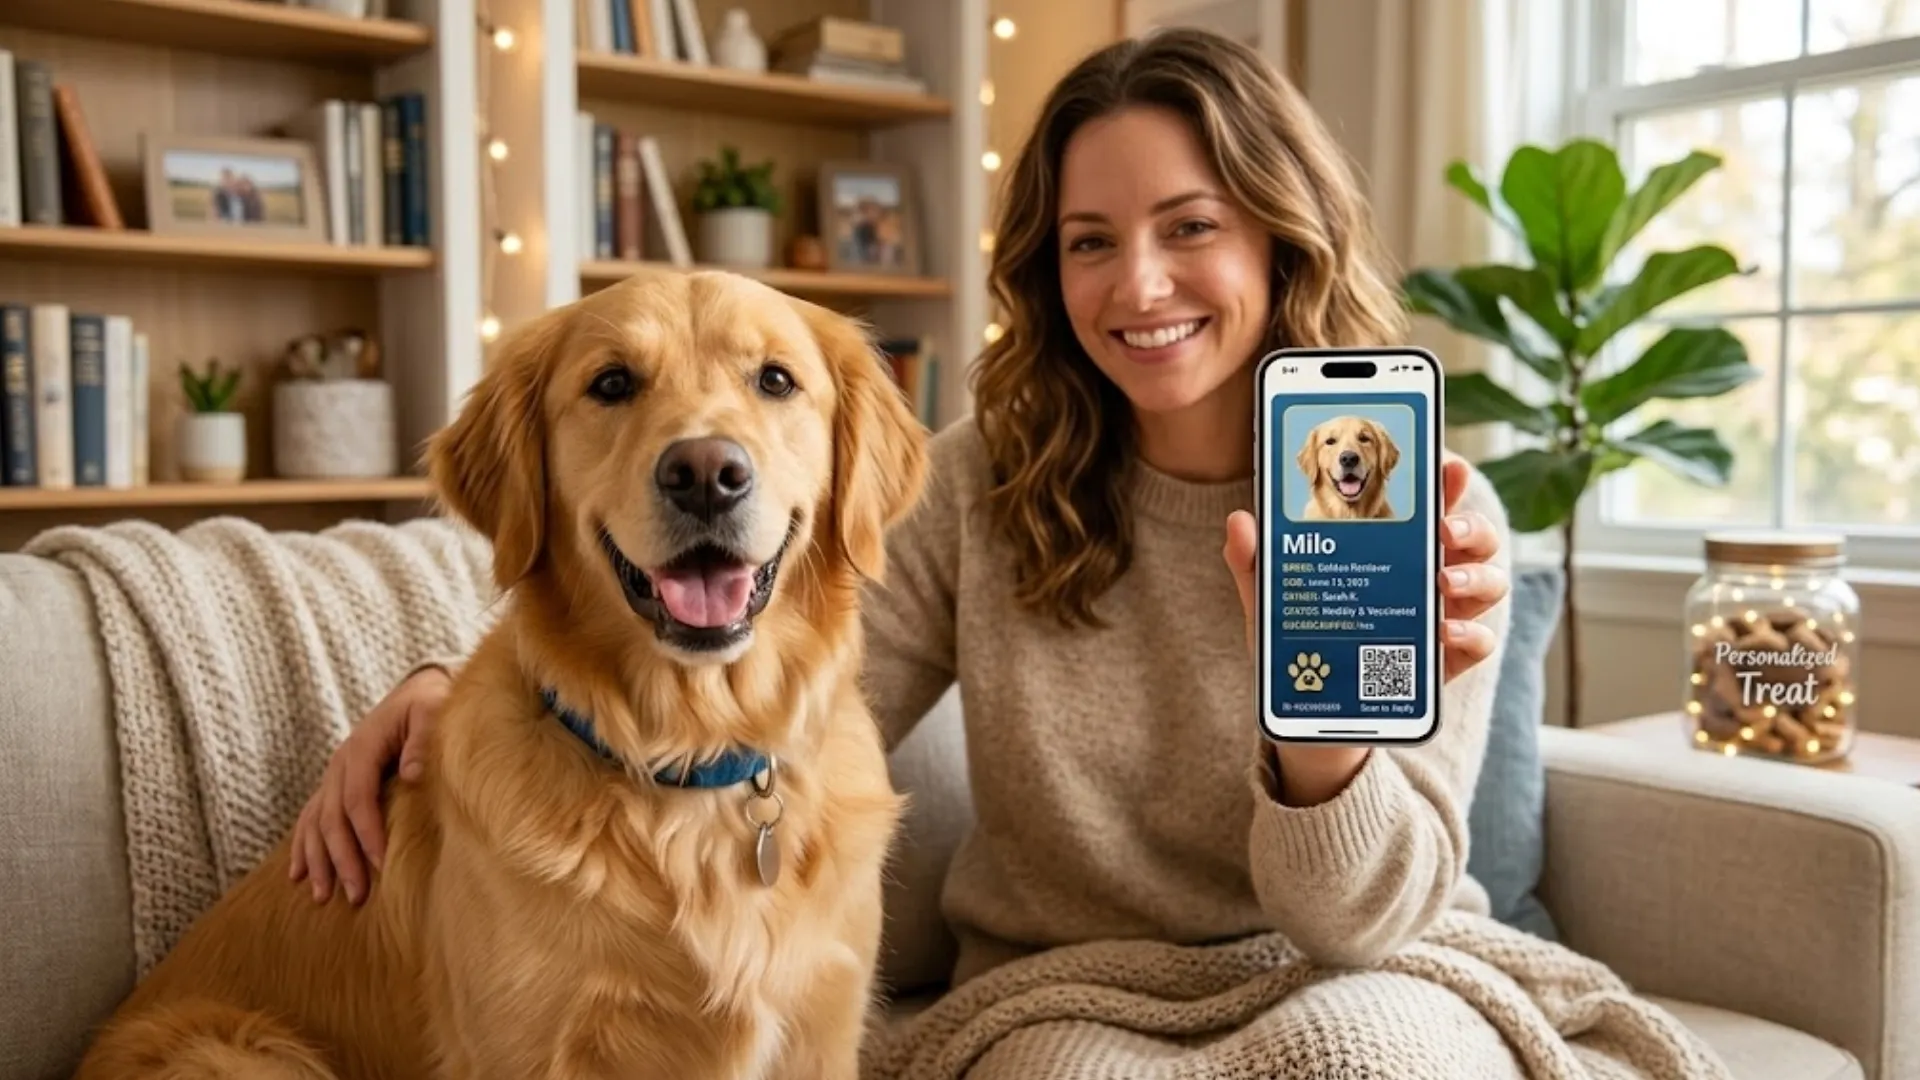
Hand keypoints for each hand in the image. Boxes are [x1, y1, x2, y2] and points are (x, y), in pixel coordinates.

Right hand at [287, 665, 449, 903]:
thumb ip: (424, 740)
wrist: (416, 694)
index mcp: (362, 747)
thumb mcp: (432, 713)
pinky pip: (310, 819)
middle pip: (333, 817)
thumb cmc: (430, 706)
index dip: (366, 832)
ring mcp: (332, 775)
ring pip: (316, 823)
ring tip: (324, 897)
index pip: (358, 798)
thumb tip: (411, 773)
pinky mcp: (334, 785)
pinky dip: (303, 847)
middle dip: (342, 858)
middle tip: (356, 895)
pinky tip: (298, 876)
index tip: (381, 864)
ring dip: (318, 861)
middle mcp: (340, 763)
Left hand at [1223, 452, 1507, 679]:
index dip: (1445, 482)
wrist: (1311, 716)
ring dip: (1476, 576)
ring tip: (1446, 580)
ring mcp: (1443, 617)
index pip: (1427, 505)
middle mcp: (1427, 576)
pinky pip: (1480, 642)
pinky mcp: (1446, 663)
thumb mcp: (1269, 601)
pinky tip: (1444, 631)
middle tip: (1444, 529)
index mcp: (1391, 550)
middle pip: (1472, 538)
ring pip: (1488, 583)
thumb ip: (1254, 562)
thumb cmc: (1300, 645)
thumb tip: (1240, 521)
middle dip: (1470, 525)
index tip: (1447, 465)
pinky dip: (1470, 634)